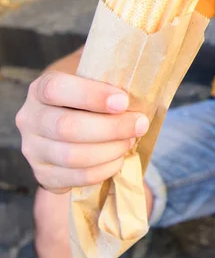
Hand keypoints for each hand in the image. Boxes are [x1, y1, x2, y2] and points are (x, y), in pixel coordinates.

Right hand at [16, 71, 149, 193]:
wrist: (72, 120)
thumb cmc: (91, 96)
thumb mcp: (95, 79)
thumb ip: (110, 79)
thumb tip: (142, 87)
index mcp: (40, 89)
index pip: (57, 89)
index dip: (92, 96)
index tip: (123, 101)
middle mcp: (30, 119)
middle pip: (67, 128)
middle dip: (111, 128)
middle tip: (139, 124)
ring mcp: (33, 149)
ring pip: (72, 157)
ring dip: (110, 150)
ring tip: (130, 141)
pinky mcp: (43, 175)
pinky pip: (75, 178)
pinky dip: (103, 170)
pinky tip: (119, 159)